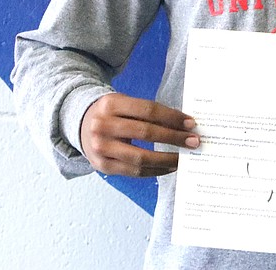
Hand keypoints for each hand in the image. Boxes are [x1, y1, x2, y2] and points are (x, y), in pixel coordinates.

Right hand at [79, 92, 199, 176]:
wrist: (81, 125)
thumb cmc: (112, 114)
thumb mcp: (124, 103)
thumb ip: (147, 112)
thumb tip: (182, 125)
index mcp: (111, 104)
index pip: (148, 110)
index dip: (172, 117)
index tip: (191, 123)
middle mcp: (102, 125)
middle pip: (146, 132)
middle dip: (174, 137)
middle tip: (194, 141)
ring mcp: (100, 148)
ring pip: (140, 157)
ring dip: (167, 159)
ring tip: (183, 158)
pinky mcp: (102, 166)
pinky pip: (134, 172)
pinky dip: (155, 170)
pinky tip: (169, 167)